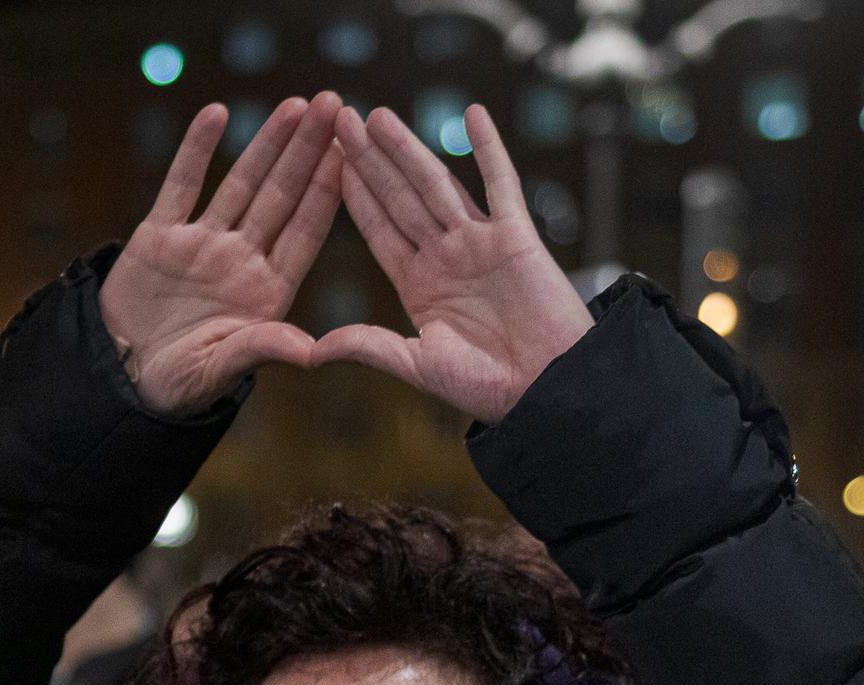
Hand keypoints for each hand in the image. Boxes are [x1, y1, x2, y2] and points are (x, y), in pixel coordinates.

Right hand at [99, 93, 344, 416]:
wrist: (121, 378)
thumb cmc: (177, 385)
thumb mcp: (220, 370)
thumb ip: (261, 349)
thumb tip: (310, 351)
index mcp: (267, 291)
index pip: (305, 232)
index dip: (327, 191)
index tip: (352, 154)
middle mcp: (240, 260)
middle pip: (281, 196)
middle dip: (307, 150)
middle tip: (335, 105)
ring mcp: (202, 243)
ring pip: (241, 183)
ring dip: (267, 143)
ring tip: (296, 104)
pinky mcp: (159, 236)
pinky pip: (180, 185)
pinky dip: (196, 150)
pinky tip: (216, 114)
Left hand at [311, 104, 592, 423]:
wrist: (549, 392)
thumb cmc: (488, 388)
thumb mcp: (419, 365)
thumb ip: (370, 348)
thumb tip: (314, 351)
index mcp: (420, 285)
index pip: (380, 230)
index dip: (355, 196)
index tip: (328, 162)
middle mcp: (446, 257)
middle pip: (400, 198)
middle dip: (371, 160)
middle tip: (340, 119)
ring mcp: (481, 243)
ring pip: (437, 184)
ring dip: (409, 149)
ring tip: (377, 115)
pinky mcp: (518, 237)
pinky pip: (502, 184)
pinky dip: (489, 148)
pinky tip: (472, 113)